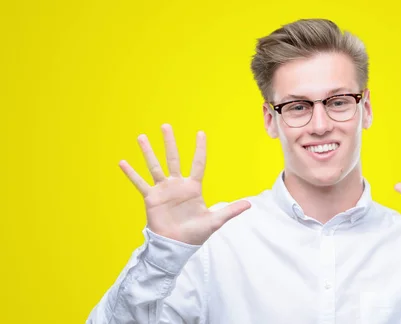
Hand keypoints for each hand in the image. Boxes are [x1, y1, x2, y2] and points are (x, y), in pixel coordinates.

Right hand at [118, 124, 250, 244]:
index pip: (197, 163)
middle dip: (170, 142)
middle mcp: (177, 185)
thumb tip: (250, 204)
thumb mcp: (214, 221)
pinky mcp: (151, 198)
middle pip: (173, 158)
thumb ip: (230, 210)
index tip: (200, 133)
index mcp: (193, 188)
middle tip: (165, 125)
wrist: (176, 247)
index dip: (199, 148)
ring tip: (142, 137)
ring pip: (155, 166)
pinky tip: (123, 162)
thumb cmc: (195, 235)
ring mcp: (163, 190)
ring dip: (148, 152)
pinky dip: (131, 173)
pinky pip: (140, 183)